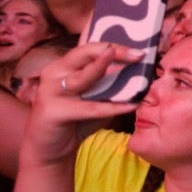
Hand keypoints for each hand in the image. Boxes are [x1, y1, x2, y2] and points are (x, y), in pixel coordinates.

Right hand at [22, 43, 143, 167]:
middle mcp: (54, 72)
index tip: (139, 44)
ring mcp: (50, 90)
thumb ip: (111, 84)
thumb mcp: (96, 98)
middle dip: (114, 50)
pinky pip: (89, 108)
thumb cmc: (77, 120)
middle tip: (139, 54)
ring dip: (106, 68)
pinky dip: (112, 107)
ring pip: (84, 76)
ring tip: (130, 62)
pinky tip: (132, 105)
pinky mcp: (52, 111)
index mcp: (65, 65)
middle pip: (85, 53)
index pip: (89, 46)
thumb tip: (142, 73)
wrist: (49, 150)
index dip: (112, 41)